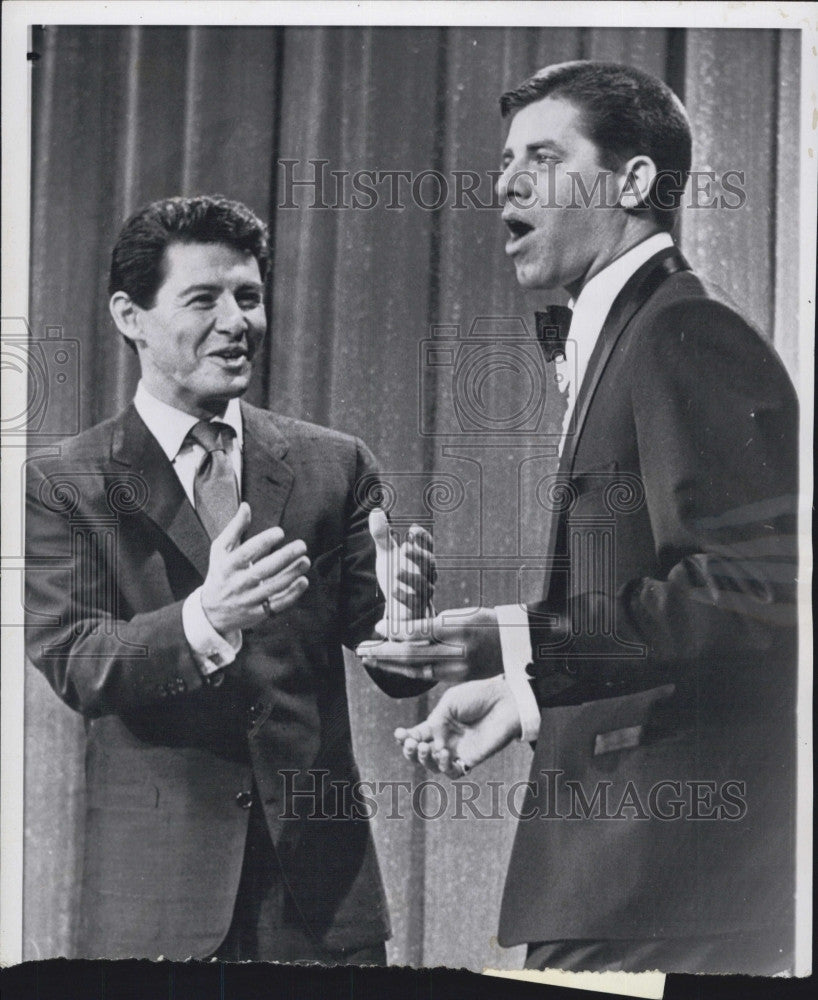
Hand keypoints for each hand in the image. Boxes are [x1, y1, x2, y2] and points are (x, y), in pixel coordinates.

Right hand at [201, 503, 309, 632]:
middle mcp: (237, 584)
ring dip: (291, 574)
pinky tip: (303, 581)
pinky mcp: (258, 614)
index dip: (263, 542)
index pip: (245, 553)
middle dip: (284, 557)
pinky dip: (291, 594)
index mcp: (227, 566)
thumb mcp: (220, 551)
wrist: (211, 613)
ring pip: (272, 588)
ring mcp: (248, 600)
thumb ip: (234, 529)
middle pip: (262, 571)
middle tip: (302, 545)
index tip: (280, 532)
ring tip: (306, 561)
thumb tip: (246, 506)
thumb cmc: (220, 574)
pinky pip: (277, 604)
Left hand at [362, 606, 502, 681]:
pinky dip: (404, 671)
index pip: (420, 631)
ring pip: (415, 669)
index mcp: (458, 628)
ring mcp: (457, 669)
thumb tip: (402, 631)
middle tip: (361, 649)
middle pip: (412, 654)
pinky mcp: (457, 679)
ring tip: (368, 659)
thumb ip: (435, 623)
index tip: (377, 627)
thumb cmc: (486, 622)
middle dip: (383, 653)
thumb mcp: (463, 614)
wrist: (514, 646)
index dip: (395, 631)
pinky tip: (389, 666)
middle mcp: (457, 651)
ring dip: (388, 665)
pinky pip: (425, 675)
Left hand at [369, 509, 435, 639]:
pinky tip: (393, 590)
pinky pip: (415, 603)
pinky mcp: (417, 609)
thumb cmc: (396, 578)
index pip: (428, 545)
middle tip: (405, 547)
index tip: (412, 529)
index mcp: (422, 559)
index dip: (423, 537)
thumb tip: (376, 511)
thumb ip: (382, 536)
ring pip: (424, 584)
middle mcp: (427, 574)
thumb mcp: (387, 555)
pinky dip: (405, 596)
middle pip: (429, 563)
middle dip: (418, 555)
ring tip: (395, 571)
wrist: (397, 609)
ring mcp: (424, 592)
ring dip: (410, 576)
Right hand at [395, 675, 521, 776]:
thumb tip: (427, 741)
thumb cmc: (479, 697)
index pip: (417, 735)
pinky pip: (453, 772)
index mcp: (440, 723)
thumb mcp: (449, 702)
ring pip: (433, 766)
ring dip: (424, 760)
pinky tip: (443, 753)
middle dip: (410, 752)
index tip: (398, 733)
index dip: (405, 737)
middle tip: (410, 744)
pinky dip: (443, 766)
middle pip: (421, 754)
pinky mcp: (471, 759)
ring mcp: (458, 750)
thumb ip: (435, 722)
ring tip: (426, 747)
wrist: (504, 700)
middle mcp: (447, 739)